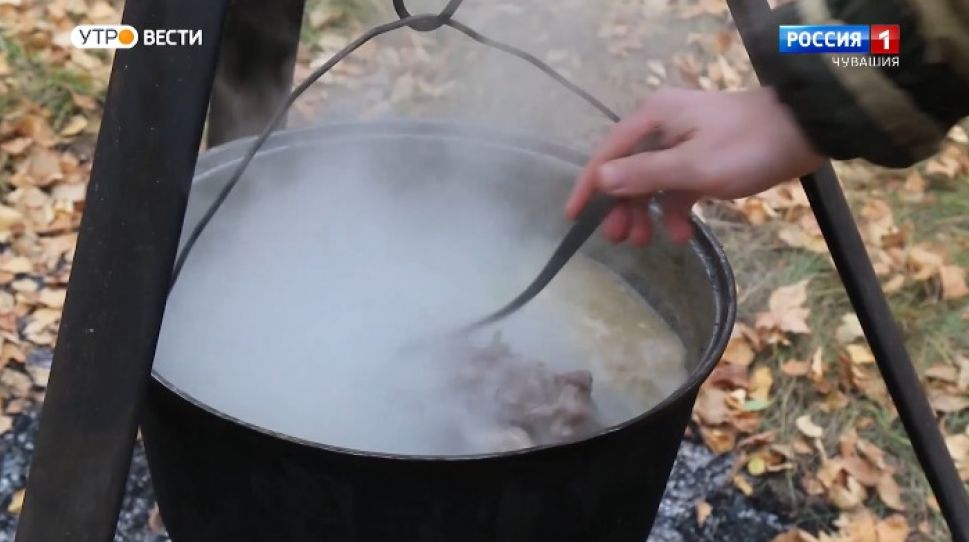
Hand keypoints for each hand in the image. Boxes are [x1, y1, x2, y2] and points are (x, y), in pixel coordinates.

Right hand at [565, 87, 824, 245]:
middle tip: (619, 240)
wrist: (805, 134)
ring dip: (647, 213)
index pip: (608, 154)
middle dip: (621, 207)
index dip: (589, 186)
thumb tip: (601, 180)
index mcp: (653, 118)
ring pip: (652, 183)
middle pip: (628, 171)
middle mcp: (662, 126)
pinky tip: (681, 235)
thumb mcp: (692, 166)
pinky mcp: (704, 158)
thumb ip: (644, 174)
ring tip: (646, 243)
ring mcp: (684, 142)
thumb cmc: (746, 146)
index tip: (572, 217)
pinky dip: (674, 210)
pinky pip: (677, 187)